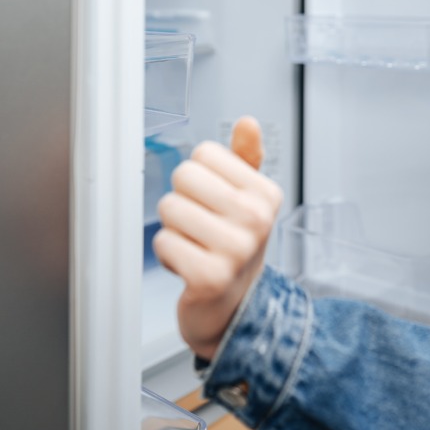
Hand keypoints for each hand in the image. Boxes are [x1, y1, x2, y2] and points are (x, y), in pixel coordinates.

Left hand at [152, 116, 281, 359]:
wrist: (236, 307)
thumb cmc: (236, 246)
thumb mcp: (247, 199)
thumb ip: (245, 158)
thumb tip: (247, 123)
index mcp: (265, 194)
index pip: (204, 154)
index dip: (200, 178)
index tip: (215, 204)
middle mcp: (256, 219)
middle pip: (184, 176)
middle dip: (183, 202)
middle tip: (202, 227)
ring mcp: (236, 249)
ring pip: (169, 208)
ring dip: (174, 230)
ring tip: (196, 247)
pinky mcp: (210, 276)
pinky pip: (163, 242)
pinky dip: (168, 256)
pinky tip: (188, 266)